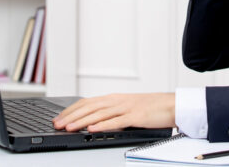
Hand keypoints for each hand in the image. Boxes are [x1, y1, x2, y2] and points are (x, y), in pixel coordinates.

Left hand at [53, 93, 175, 131]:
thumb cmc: (151, 108)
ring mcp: (126, 107)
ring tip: (69, 127)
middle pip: (90, 107)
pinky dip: (103, 125)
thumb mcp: (127, 108)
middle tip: (57, 124)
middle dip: (71, 116)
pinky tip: (92, 129)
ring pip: (99, 114)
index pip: (88, 102)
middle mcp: (118, 100)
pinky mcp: (136, 116)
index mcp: (115, 98)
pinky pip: (116, 121)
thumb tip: (93, 121)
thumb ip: (112, 112)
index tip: (59, 117)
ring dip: (82, 121)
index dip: (72, 110)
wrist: (171, 104)